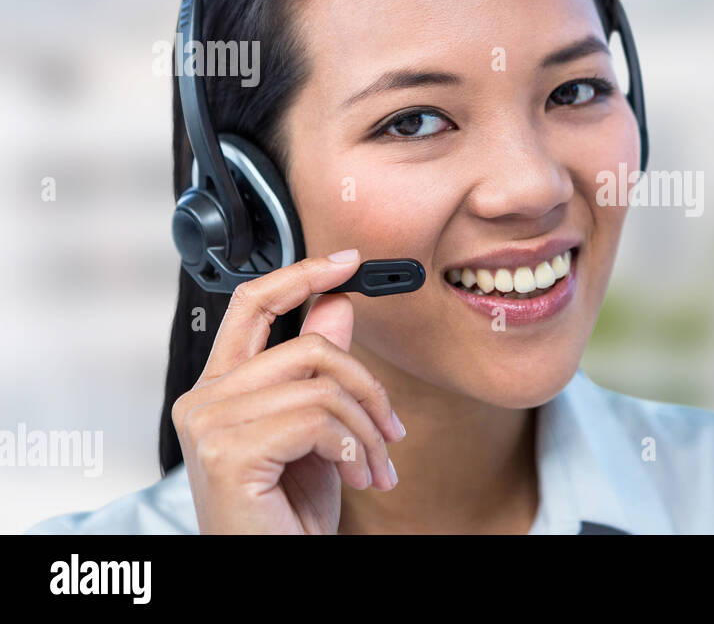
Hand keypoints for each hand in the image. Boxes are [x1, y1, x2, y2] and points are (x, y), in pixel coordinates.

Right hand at [171, 249, 405, 533]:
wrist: (274, 569)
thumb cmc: (287, 514)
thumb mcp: (317, 432)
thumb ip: (319, 369)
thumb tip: (339, 304)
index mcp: (219, 389)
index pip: (252, 304)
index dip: (301, 275)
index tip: (347, 262)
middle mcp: (204, 400)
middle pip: (308, 346)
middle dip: (368, 388)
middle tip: (391, 433)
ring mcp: (210, 424)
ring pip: (322, 386)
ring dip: (368, 431)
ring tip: (375, 469)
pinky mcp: (228, 452)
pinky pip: (318, 420)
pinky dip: (353, 450)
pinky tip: (353, 479)